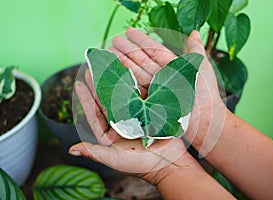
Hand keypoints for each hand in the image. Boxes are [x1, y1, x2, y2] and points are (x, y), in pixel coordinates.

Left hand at [69, 28, 191, 183]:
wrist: (170, 164)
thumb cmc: (142, 165)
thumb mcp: (116, 159)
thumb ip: (95, 153)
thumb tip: (71, 150)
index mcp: (110, 134)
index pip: (95, 114)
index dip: (86, 99)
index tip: (79, 84)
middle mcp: (121, 124)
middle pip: (107, 102)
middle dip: (98, 85)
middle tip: (91, 68)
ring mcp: (135, 117)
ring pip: (122, 97)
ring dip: (115, 82)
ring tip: (107, 67)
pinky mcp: (148, 113)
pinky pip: (139, 97)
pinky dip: (134, 86)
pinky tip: (128, 73)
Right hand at [109, 28, 226, 155]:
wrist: (205, 120)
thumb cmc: (206, 93)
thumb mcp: (201, 67)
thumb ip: (195, 49)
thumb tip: (194, 31)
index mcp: (172, 66)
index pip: (153, 49)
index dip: (141, 39)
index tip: (128, 31)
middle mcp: (162, 77)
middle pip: (140, 60)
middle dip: (126, 50)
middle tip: (112, 41)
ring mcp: (155, 90)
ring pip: (135, 73)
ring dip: (122, 63)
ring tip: (108, 54)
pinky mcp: (150, 103)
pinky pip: (135, 90)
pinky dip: (125, 82)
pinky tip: (115, 74)